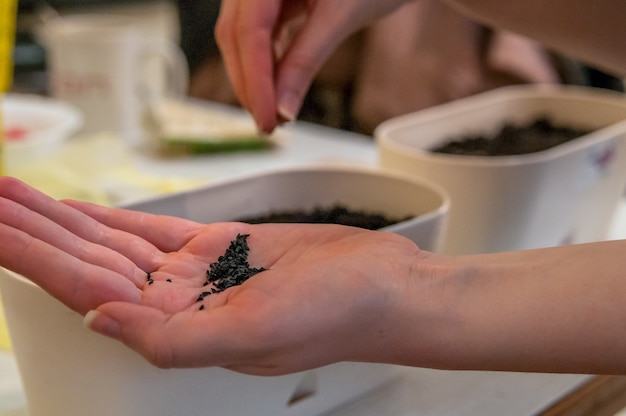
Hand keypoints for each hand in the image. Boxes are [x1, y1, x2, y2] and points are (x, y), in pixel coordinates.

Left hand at [0, 177, 424, 375]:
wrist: (384, 286)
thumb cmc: (339, 313)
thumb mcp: (257, 333)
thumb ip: (173, 340)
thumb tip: (96, 322)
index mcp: (180, 332)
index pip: (86, 292)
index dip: (34, 260)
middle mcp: (179, 305)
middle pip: (88, 264)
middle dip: (34, 233)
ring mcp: (197, 275)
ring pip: (114, 244)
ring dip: (64, 220)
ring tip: (16, 196)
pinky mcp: (219, 247)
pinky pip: (152, 231)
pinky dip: (113, 219)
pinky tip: (80, 210)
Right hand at [215, 0, 409, 132]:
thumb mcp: (340, 17)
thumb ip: (306, 61)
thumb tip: (282, 110)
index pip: (250, 30)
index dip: (255, 80)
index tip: (266, 118)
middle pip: (236, 35)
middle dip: (250, 84)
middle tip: (268, 124)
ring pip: (241, 38)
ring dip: (255, 79)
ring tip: (273, 113)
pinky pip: (257, 35)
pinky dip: (265, 65)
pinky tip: (276, 88)